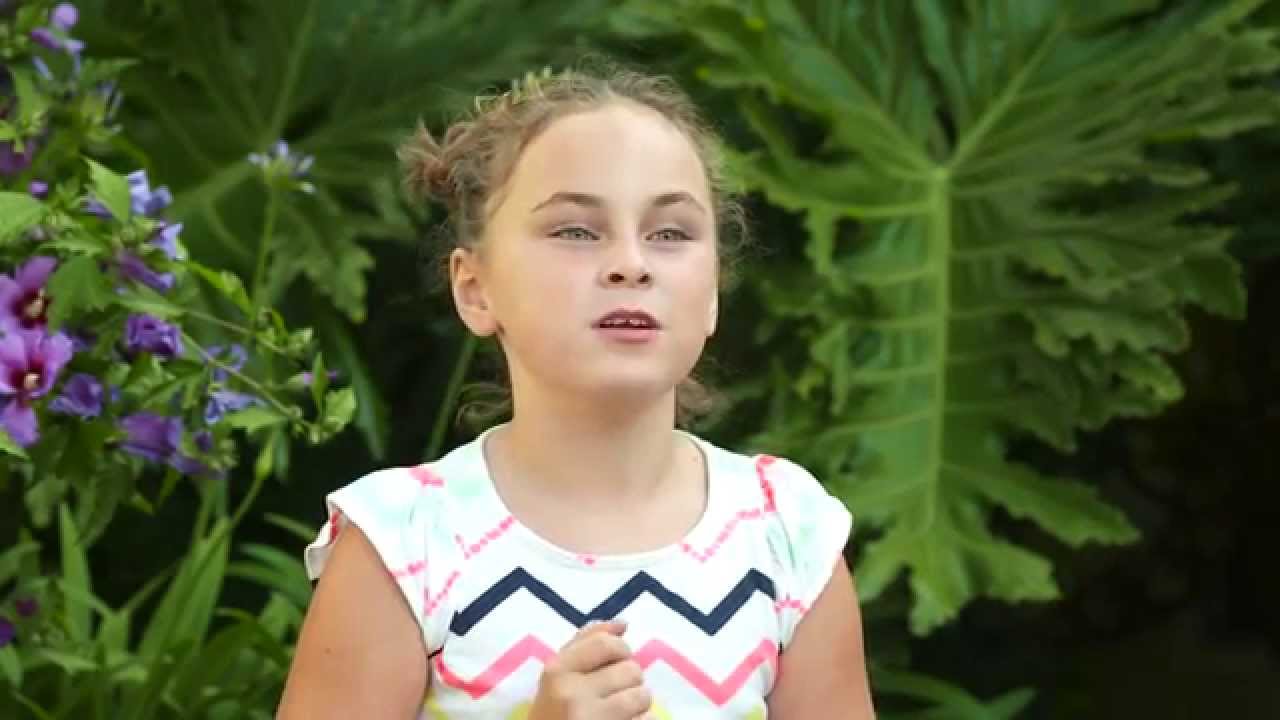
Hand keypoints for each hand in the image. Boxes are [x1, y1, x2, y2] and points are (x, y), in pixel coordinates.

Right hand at [527, 619, 651, 719]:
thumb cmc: (552, 715)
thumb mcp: (557, 677)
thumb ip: (585, 645)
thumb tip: (623, 624)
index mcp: (556, 672)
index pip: (607, 644)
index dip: (621, 651)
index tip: (616, 663)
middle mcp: (572, 694)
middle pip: (630, 670)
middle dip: (630, 681)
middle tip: (614, 695)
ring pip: (642, 697)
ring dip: (638, 706)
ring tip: (620, 714)